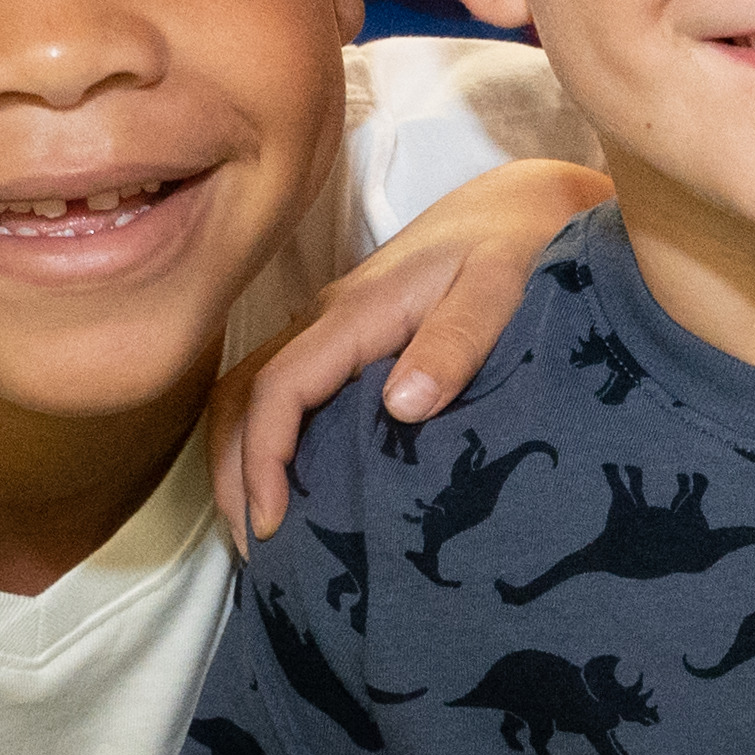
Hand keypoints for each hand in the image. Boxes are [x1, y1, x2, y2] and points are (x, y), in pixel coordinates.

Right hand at [211, 159, 614, 540]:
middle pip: (242, 395)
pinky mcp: (347, 340)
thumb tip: (402, 406)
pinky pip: (283, 392)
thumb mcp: (500, 289)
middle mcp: (327, 320)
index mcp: (355, 312)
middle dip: (233, 473)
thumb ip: (456, 342)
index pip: (278, 388)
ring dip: (242, 460)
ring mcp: (332, 330)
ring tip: (261, 531)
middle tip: (253, 549)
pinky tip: (293, 489)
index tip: (271, 524)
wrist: (520, 205)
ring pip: (253, 393)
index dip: (262, 459)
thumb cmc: (517, 245)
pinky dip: (267, 441)